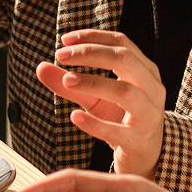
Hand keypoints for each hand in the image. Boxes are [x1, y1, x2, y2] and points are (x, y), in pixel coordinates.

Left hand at [36, 30, 165, 179]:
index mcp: (145, 70)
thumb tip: (40, 67)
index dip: (92, 37)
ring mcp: (148, 114)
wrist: (146, 154)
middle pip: (124, 59)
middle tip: (61, 55)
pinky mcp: (138, 140)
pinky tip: (74, 116)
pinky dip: (94, 123)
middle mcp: (152, 88)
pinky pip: (116, 131)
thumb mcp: (95, 98)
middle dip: (90, 53)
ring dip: (93, 83)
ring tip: (67, 80)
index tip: (65, 40)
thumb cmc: (121, 118)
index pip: (121, 42)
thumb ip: (70, 82)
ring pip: (124, 91)